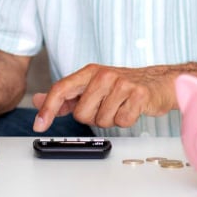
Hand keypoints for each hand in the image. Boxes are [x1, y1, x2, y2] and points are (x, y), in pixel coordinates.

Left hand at [32, 64, 175, 131]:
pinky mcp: (138, 95)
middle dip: (92, 117)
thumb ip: (65, 96)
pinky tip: (132, 109)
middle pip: (82, 114)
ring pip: (102, 121)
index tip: (39, 125)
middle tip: (106, 107)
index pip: (61, 89)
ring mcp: (121, 84)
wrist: (159, 82)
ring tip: (120, 106)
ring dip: (111, 120)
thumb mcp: (92, 86)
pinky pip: (122, 122)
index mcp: (89, 72)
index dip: (48, 108)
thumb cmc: (123, 86)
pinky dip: (126, 120)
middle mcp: (103, 75)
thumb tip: (37, 100)